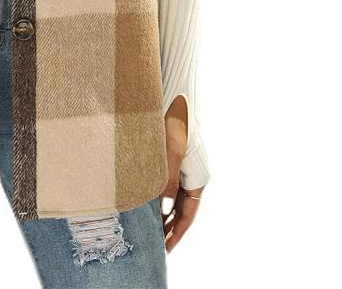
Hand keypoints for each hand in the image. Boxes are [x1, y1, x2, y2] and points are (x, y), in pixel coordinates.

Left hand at [160, 96, 203, 250]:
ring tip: (145, 224)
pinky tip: (143, 196)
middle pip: (181, 207)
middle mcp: (194, 173)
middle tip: (151, 242)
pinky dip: (157, 192)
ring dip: (161, 210)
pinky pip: (168, 180)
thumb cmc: (174, 120)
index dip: (175, 233)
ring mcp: (186, 163)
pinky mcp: (175, 153)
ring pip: (173, 195)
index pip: (188, 215)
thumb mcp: (170, 152)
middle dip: (167, 226)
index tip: (163, 249)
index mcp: (199, 177)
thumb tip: (163, 210)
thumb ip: (166, 181)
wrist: (176, 92)